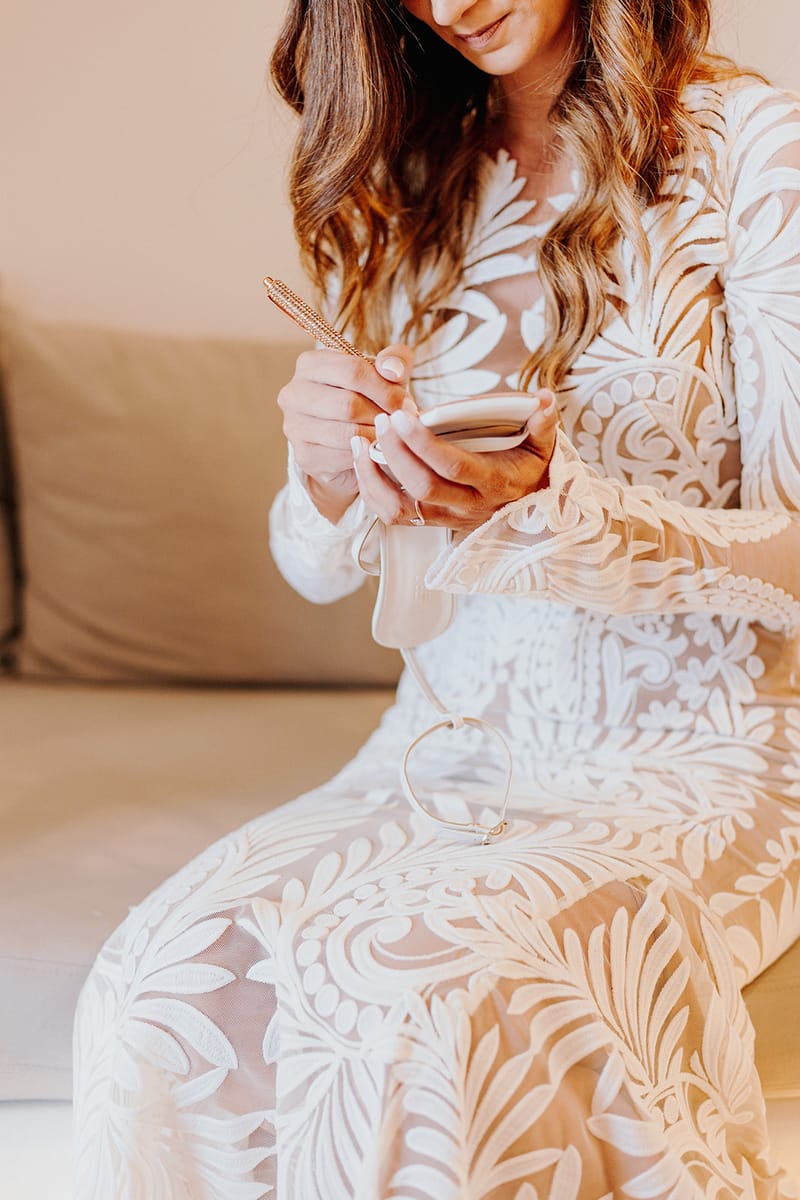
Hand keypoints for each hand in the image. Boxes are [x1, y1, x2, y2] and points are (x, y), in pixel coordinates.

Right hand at [277, 344, 415, 522]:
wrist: (348, 440)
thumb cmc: (367, 399)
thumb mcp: (384, 375)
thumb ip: (395, 361)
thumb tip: (392, 370)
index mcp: (310, 363)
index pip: (352, 370)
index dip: (385, 388)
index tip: (404, 402)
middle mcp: (294, 393)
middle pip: (348, 404)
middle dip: (382, 415)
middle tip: (401, 423)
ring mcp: (295, 426)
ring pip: (346, 433)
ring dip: (377, 436)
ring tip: (391, 434)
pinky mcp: (304, 455)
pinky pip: (343, 456)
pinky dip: (366, 454)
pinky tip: (375, 449)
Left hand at [350, 382, 558, 533]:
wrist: (528, 508)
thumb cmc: (530, 469)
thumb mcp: (542, 445)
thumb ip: (543, 422)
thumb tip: (544, 398)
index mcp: (493, 483)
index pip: (453, 466)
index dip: (424, 444)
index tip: (402, 415)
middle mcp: (467, 506)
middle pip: (422, 486)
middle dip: (395, 452)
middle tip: (381, 418)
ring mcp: (445, 518)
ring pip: (400, 508)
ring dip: (374, 476)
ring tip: (360, 440)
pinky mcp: (429, 522)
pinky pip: (392, 515)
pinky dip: (371, 490)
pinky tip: (363, 460)